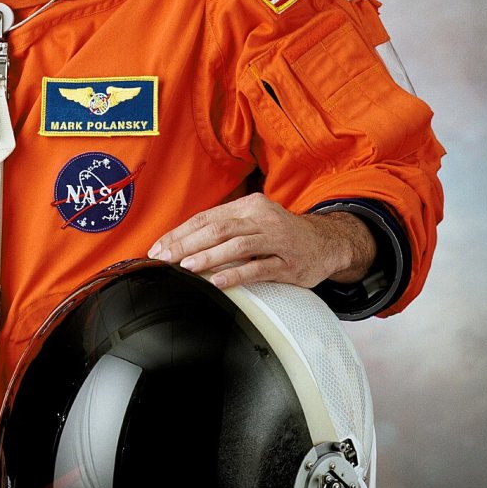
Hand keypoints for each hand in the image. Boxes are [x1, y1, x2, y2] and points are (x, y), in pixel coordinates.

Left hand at [147, 193, 375, 290]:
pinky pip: (258, 269)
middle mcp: (262, 219)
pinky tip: (217, 281)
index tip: (159, 247)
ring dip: (208, 257)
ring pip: (236, 246)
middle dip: (186, 244)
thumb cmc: (281, 234)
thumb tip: (182, 242)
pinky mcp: (289, 264)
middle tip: (164, 258)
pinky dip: (235, 275)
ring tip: (186, 267)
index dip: (180, 233)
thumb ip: (224, 228)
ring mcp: (277, 241)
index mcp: (249, 206)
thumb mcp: (254, 221)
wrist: (327, 242)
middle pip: (217, 229)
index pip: (206, 218)